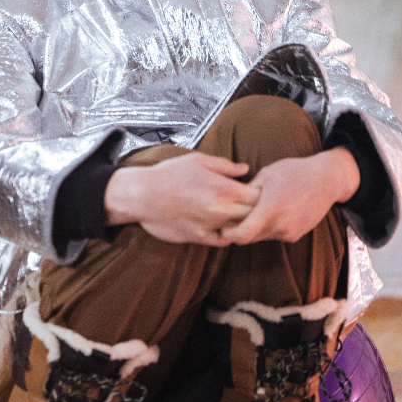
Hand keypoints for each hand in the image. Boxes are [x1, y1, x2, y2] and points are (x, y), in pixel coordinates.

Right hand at [104, 152, 259, 245]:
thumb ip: (225, 166)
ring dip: (240, 223)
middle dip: (254, 210)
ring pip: (239, 229)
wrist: (143, 195)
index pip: (257, 196)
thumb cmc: (169, 174)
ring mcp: (210, 226)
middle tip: (247, 204)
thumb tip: (245, 169)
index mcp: (223, 188)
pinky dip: (225, 235)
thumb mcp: (198, 160)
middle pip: (253, 215)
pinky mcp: (199, 238)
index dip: (258, 193)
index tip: (252, 190)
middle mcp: (220, 209)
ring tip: (234, 214)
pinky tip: (220, 226)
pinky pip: (221, 241)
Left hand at [219, 147, 359, 244]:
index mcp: (270, 208)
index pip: (242, 235)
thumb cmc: (295, 172)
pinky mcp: (296, 235)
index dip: (229, 233)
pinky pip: (275, 236)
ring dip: (255, 228)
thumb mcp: (267, 174)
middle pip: (250, 238)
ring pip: (262, 237)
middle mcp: (281, 225)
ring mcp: (290, 232)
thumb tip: (228, 201)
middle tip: (233, 217)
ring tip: (255, 210)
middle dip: (239, 230)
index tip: (223, 225)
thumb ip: (247, 191)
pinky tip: (273, 212)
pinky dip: (269, 228)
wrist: (327, 180)